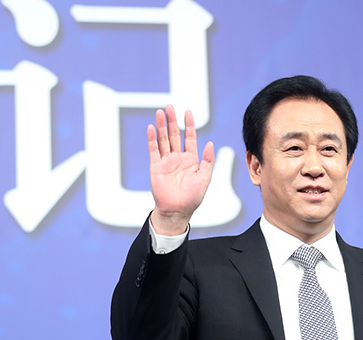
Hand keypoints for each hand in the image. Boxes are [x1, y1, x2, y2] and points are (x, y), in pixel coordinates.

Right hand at [148, 104, 214, 234]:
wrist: (177, 210)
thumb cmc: (193, 197)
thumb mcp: (205, 177)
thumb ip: (207, 160)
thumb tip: (211, 144)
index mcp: (191, 159)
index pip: (189, 137)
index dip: (188, 124)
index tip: (188, 112)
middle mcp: (178, 158)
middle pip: (174, 134)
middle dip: (172, 120)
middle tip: (169, 106)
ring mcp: (166, 161)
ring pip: (163, 139)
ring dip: (161, 126)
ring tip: (160, 112)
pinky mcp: (155, 166)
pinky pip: (153, 150)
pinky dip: (152, 139)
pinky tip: (151, 128)